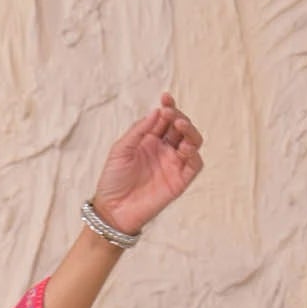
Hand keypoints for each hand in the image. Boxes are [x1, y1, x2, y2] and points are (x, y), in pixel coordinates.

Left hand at [90, 91, 203, 236]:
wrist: (112, 210)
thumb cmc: (113, 180)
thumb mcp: (120, 150)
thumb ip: (138, 130)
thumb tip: (157, 111)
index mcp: (150, 140)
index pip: (165, 119)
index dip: (168, 107)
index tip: (165, 97)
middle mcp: (164, 150)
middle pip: (181, 127)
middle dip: (178, 116)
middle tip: (169, 114)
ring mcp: (173, 164)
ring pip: (192, 142)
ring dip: (189, 131)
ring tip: (179, 125)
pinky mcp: (180, 181)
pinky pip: (194, 164)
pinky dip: (194, 154)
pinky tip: (185, 147)